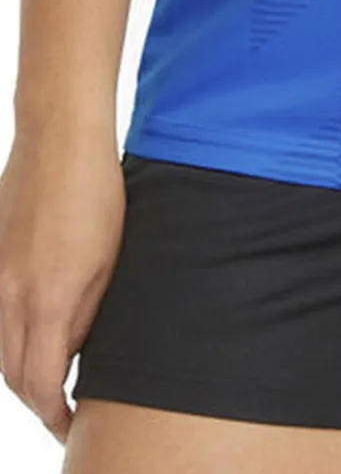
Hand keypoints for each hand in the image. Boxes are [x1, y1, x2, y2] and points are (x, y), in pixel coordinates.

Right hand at [0, 126, 125, 445]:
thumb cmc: (96, 192)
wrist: (58, 136)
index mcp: (46, 300)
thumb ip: (86, 316)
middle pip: (12, 374)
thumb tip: (70, 353)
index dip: (55, 415)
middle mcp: (9, 294)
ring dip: (20, 368)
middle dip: (36, 399)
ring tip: (51, 372)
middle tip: (63, 408)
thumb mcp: (108, 262)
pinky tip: (34, 328)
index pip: (40, 384)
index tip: (71, 425)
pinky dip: (10, 334)